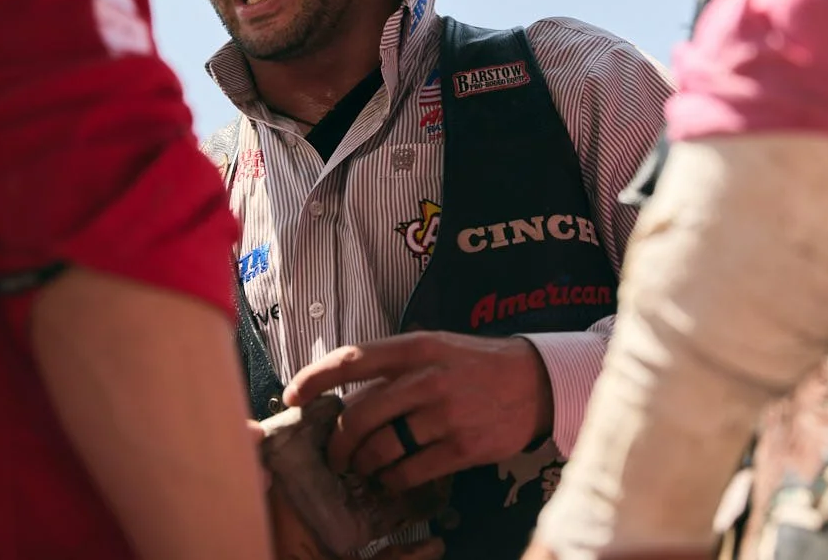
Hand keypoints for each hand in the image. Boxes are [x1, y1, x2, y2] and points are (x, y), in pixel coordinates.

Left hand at [283, 332, 553, 490]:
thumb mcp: (435, 347)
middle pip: (358, 416)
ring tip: (364, 468)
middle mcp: (428, 378)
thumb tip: (343, 391)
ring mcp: (446, 415)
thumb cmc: (475, 365)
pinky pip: (410, 472)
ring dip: (363, 465)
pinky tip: (393, 478)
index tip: (291, 396)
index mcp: (416, 347)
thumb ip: (394, 365)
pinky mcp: (463, 447)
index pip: (352, 359)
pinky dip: (392, 480)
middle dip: (337, 443)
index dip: (314, 379)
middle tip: (335, 455)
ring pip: (381, 449)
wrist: (536, 382)